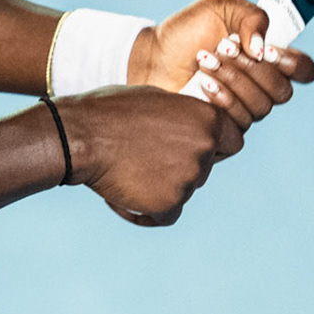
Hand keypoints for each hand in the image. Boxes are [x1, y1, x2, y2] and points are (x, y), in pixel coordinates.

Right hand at [60, 85, 242, 226]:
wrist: (81, 137)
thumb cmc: (110, 112)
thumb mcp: (156, 100)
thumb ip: (183, 116)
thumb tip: (192, 125)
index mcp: (207, 119)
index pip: (232, 142)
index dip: (214, 146)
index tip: (192, 147)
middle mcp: (204, 149)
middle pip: (204, 169)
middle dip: (181, 166)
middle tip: (146, 158)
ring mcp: (188, 179)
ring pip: (184, 190)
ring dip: (162, 187)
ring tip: (127, 172)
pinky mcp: (169, 204)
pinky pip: (166, 214)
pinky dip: (148, 211)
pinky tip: (124, 198)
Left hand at [128, 0, 313, 131]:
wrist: (152, 57)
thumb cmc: (186, 32)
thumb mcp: (219, 6)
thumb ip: (250, 16)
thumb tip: (263, 48)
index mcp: (268, 57)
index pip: (305, 71)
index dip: (294, 64)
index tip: (267, 51)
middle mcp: (261, 86)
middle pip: (282, 91)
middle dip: (252, 69)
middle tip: (223, 48)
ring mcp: (245, 109)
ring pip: (260, 106)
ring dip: (232, 79)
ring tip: (204, 60)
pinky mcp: (225, 127)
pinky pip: (239, 122)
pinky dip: (221, 98)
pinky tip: (201, 84)